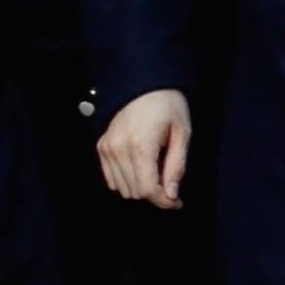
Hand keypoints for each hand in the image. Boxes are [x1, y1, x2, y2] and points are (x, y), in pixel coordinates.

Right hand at [96, 88, 190, 209]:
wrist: (144, 83)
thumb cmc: (168, 105)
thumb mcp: (182, 132)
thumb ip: (176, 165)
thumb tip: (171, 195)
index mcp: (140, 145)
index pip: (147, 189)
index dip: (163, 201)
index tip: (176, 202)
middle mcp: (119, 149)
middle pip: (134, 191)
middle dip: (155, 193)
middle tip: (170, 184)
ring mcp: (107, 148)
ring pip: (122, 188)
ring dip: (140, 188)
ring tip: (156, 173)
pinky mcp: (102, 147)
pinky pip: (111, 178)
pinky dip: (126, 180)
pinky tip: (140, 168)